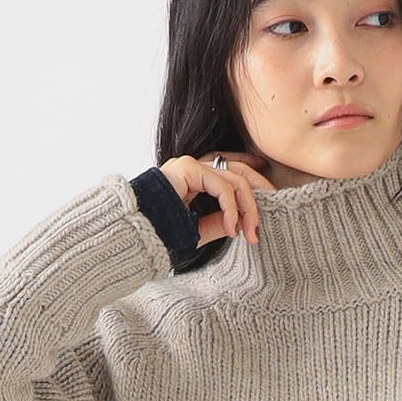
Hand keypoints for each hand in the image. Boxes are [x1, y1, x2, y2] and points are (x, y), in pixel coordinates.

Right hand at [159, 150, 276, 247]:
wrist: (135, 234)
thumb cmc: (159, 235)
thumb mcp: (197, 231)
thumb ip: (218, 223)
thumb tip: (241, 223)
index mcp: (194, 179)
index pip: (231, 171)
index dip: (252, 181)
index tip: (266, 200)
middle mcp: (194, 168)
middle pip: (239, 171)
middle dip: (258, 194)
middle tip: (265, 222)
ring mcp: (191, 165)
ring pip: (236, 179)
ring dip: (249, 208)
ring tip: (251, 233)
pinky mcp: (188, 168)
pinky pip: (222, 186)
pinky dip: (231, 209)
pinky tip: (232, 229)